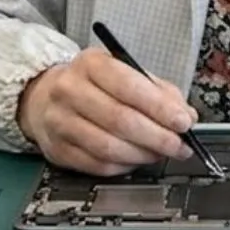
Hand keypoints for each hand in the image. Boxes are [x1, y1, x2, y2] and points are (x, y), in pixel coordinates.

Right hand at [16, 48, 197, 175]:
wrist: (44, 97)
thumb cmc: (92, 85)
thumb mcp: (125, 72)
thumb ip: (159, 91)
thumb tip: (185, 116)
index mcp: (90, 63)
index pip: (129, 86)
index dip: (160, 108)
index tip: (183, 122)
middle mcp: (70, 90)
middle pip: (120, 119)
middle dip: (157, 137)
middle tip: (178, 145)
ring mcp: (60, 121)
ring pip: (109, 147)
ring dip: (143, 155)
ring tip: (160, 153)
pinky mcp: (58, 149)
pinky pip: (98, 165)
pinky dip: (124, 166)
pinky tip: (137, 160)